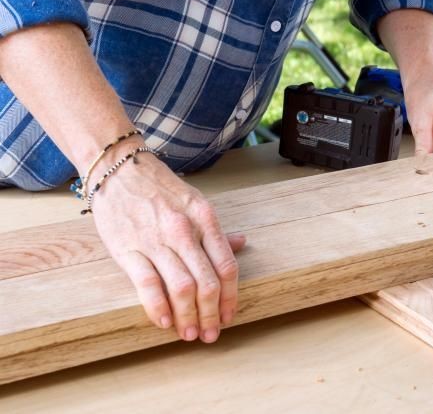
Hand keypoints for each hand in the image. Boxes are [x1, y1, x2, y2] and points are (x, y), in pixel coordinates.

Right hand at [90, 147, 244, 342]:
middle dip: (212, 315)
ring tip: (189, 334)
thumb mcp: (196, 202)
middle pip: (208, 283)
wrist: (119, 169)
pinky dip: (158, 308)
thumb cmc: (160, 188)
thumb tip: (241, 244)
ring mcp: (156, 241)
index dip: (231, 297)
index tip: (229, 316)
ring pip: (182, 288)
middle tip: (210, 334)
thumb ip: (217, 229)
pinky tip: (164, 322)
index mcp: (205, 219)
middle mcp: (185, 231)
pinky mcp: (128, 249)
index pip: (227, 266)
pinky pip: (147, 285)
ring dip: (189, 317)